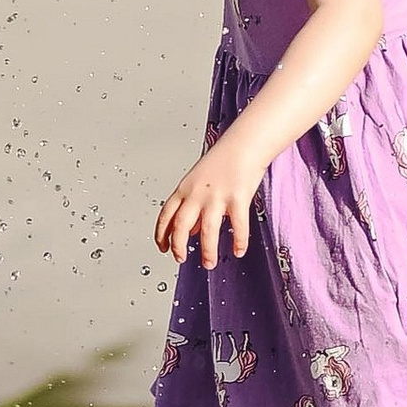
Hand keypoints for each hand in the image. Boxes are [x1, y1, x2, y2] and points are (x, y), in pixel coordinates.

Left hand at [155, 138, 262, 270]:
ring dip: (207, 251)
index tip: (162, 248)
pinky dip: (238, 241)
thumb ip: (193, 205)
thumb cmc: (224, 160)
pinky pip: (238, 225)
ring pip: (207, 231)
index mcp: (185, 188)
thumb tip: (192, 230)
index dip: (161, 234)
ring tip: (209, 263)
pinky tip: (239, 250)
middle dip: (178, 246)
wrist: (244, 143)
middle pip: (181, 225)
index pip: (166, 215)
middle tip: (180, 259)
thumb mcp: (199, 181)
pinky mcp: (238, 197)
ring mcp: (217, 196)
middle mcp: (197, 193)